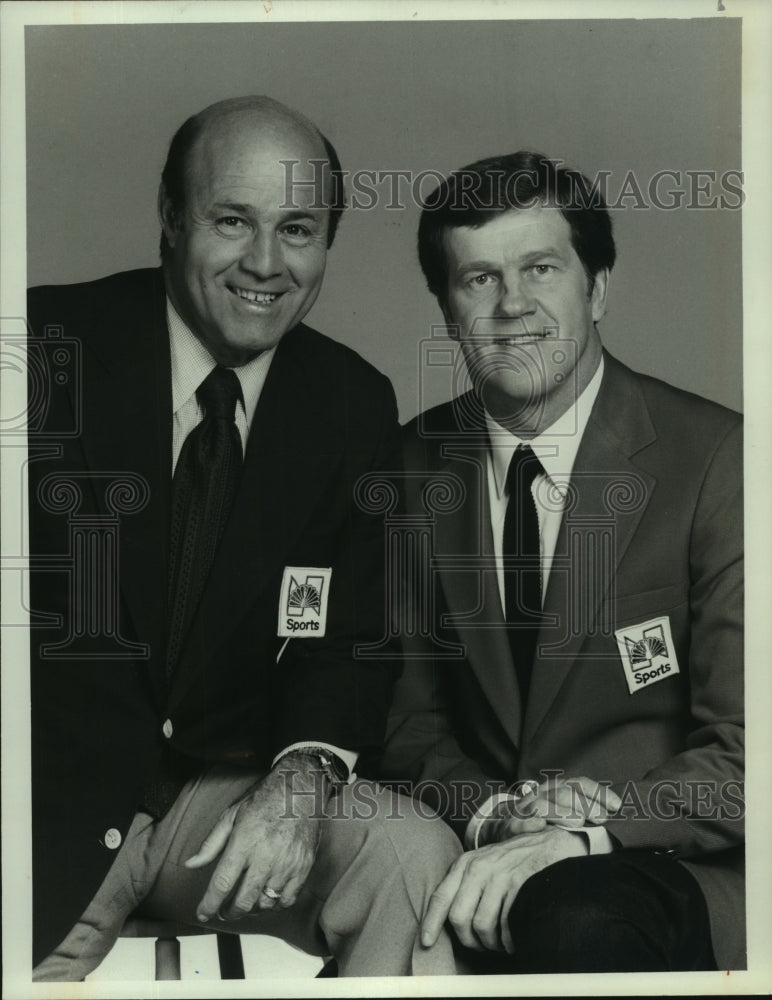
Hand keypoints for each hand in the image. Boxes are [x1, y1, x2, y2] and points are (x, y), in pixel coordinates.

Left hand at [185, 753, 329, 922]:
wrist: (301, 788)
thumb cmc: (265, 799)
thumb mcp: (232, 815)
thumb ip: (211, 844)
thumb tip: (191, 864)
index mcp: (244, 842)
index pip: (222, 884)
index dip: (209, 905)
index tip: (203, 913)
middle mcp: (266, 857)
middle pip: (243, 902)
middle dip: (229, 912)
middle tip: (223, 911)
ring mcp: (287, 864)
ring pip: (265, 904)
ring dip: (251, 908)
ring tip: (245, 901)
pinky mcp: (304, 867)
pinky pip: (287, 900)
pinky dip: (275, 904)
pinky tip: (267, 896)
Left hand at [421, 826, 586, 952]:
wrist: (550, 842)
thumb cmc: (515, 859)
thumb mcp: (485, 863)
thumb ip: (465, 884)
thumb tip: (448, 919)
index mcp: (466, 864)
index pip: (441, 897)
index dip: (431, 923)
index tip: (426, 942)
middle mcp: (478, 868)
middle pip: (459, 918)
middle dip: (469, 940)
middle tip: (483, 945)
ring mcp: (499, 875)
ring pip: (482, 925)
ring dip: (492, 944)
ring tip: (501, 943)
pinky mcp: (519, 884)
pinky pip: (506, 925)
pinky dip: (510, 941)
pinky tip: (515, 939)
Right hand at [479, 775, 620, 845]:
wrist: (506, 824)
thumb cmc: (544, 820)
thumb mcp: (564, 811)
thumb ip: (586, 814)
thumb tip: (616, 822)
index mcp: (558, 788)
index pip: (580, 784)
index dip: (599, 793)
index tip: (617, 805)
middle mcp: (543, 793)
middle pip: (565, 793)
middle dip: (585, 805)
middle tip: (602, 819)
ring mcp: (526, 807)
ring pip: (543, 805)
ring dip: (561, 813)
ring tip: (578, 823)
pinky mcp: (512, 823)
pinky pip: (520, 821)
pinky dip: (529, 823)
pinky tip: (540, 826)